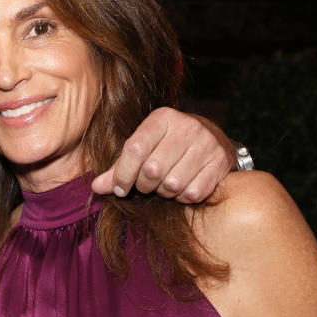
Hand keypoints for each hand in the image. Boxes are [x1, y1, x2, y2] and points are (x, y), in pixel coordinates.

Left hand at [91, 107, 233, 202]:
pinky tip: (182, 187)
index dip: (123, 174)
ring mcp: (207, 144)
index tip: (119, 188)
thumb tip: (96, 187)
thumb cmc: (168, 144)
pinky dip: (183, 198)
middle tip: (146, 184)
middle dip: (144, 185)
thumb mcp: (144, 146)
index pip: (135, 149)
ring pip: (172, 184)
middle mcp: (187, 127)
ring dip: (163, 192)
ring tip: (165, 184)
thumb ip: (119, 166)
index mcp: (162, 118)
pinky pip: (193, 193)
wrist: (212, 138)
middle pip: (152, 170)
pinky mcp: (220, 163)